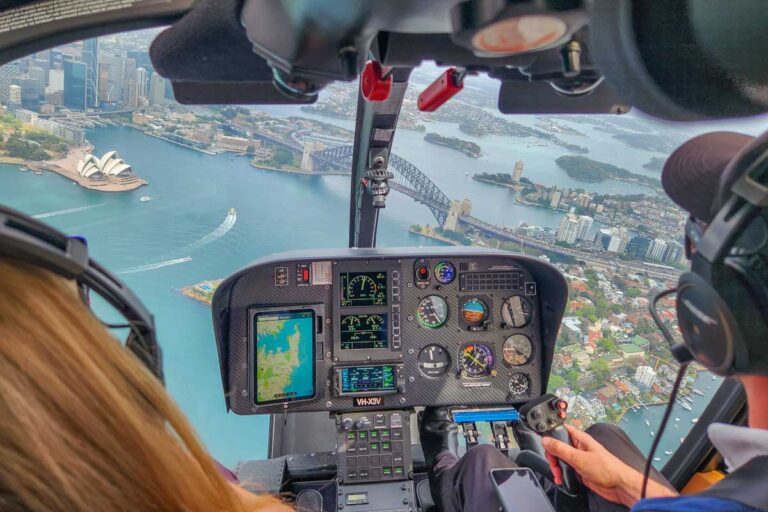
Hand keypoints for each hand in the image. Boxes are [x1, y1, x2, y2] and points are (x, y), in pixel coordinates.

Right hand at [541, 424, 676, 507]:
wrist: (620, 486)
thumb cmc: (607, 469)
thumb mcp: (579, 458)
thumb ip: (561, 449)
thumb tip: (546, 440)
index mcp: (580, 438)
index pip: (561, 430)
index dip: (551, 433)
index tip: (544, 442)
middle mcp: (579, 447)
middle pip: (558, 446)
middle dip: (552, 456)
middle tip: (554, 464)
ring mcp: (579, 459)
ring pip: (560, 459)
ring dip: (556, 467)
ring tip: (558, 474)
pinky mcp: (580, 470)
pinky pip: (565, 469)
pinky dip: (561, 474)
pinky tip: (561, 479)